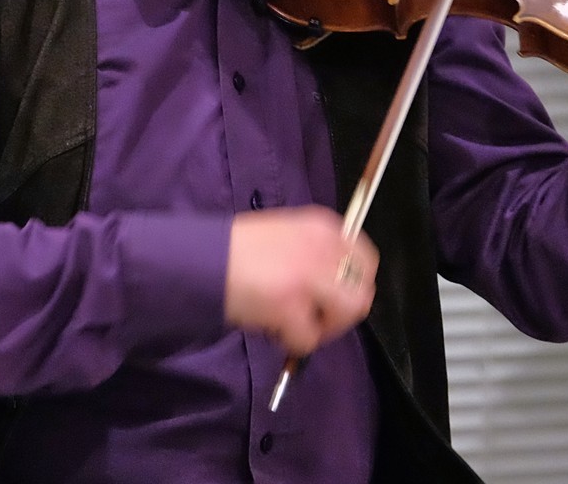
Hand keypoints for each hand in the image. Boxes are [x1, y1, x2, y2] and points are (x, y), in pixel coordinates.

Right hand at [224, 206, 379, 356]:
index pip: (366, 260)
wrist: (201, 260)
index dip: (355, 285)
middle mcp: (325, 247)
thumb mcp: (288, 237)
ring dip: (324, 327)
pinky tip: (272, 328)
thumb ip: (316, 255)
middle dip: (343, 313)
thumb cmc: (238, 250)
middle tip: (316, 321)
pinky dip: (293, 342)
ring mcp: (310, 275)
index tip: (335, 299)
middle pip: (362, 291)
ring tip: (295, 325)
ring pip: (346, 313)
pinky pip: (308, 338)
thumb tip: (335, 288)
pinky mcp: (291, 304)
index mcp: (325, 227)